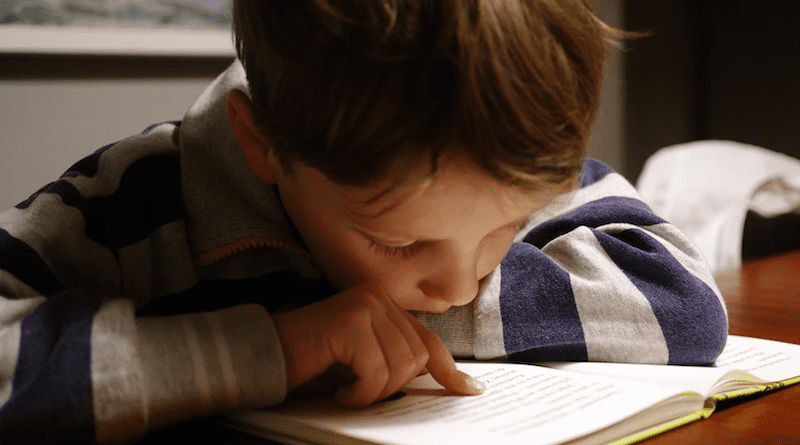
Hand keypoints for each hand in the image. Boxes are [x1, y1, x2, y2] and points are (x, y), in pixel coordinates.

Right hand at [272, 282, 483, 406]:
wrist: (263, 356)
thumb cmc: (311, 363)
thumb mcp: (363, 361)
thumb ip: (397, 359)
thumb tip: (446, 380)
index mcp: (384, 304)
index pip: (427, 341)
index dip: (450, 370)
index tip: (471, 391)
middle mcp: (378, 296)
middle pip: (416, 358)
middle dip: (393, 387)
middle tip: (360, 392)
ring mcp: (365, 305)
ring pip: (400, 367)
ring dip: (374, 392)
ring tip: (347, 391)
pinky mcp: (350, 321)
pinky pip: (375, 372)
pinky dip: (359, 393)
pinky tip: (339, 391)